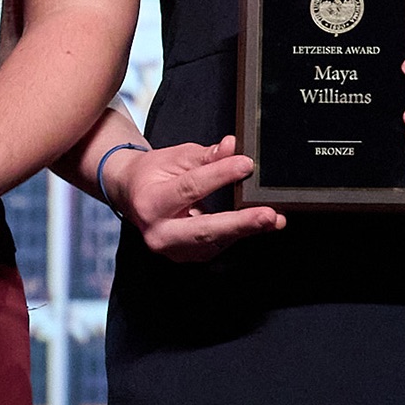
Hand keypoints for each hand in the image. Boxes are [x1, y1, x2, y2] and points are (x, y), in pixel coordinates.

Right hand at [108, 137, 282, 263]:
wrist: (132, 195)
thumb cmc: (152, 175)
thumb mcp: (176, 157)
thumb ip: (206, 156)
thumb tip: (232, 147)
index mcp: (151, 203)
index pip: (190, 188)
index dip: (220, 175)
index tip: (246, 165)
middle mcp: (158, 232)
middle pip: (204, 230)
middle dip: (240, 223)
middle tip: (268, 215)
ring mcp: (172, 249)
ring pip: (215, 242)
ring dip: (246, 230)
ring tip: (272, 218)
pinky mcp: (186, 256)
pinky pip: (217, 246)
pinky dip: (237, 233)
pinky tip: (256, 223)